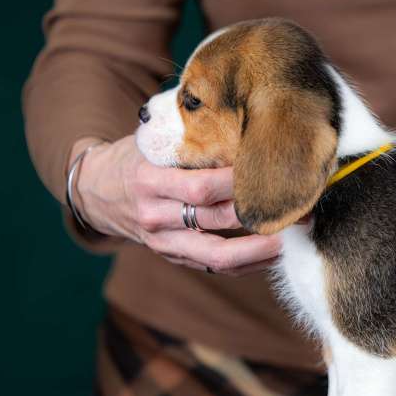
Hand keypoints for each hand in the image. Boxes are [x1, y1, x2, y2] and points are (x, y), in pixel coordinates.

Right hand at [70, 135, 280, 274]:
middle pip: (216, 221)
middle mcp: (155, 215)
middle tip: (300, 208)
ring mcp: (163, 242)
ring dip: (261, 249)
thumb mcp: (153, 141)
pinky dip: (247, 264)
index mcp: (149, 179)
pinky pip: (214, 268)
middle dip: (261, 216)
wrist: (96, 190)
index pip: (201, 186)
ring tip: (294, 237)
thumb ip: (192, 140)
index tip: (275, 176)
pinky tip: (274, 253)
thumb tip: (249, 128)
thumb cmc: (137, 157)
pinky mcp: (172, 258)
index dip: (239, 184)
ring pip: (218, 256)